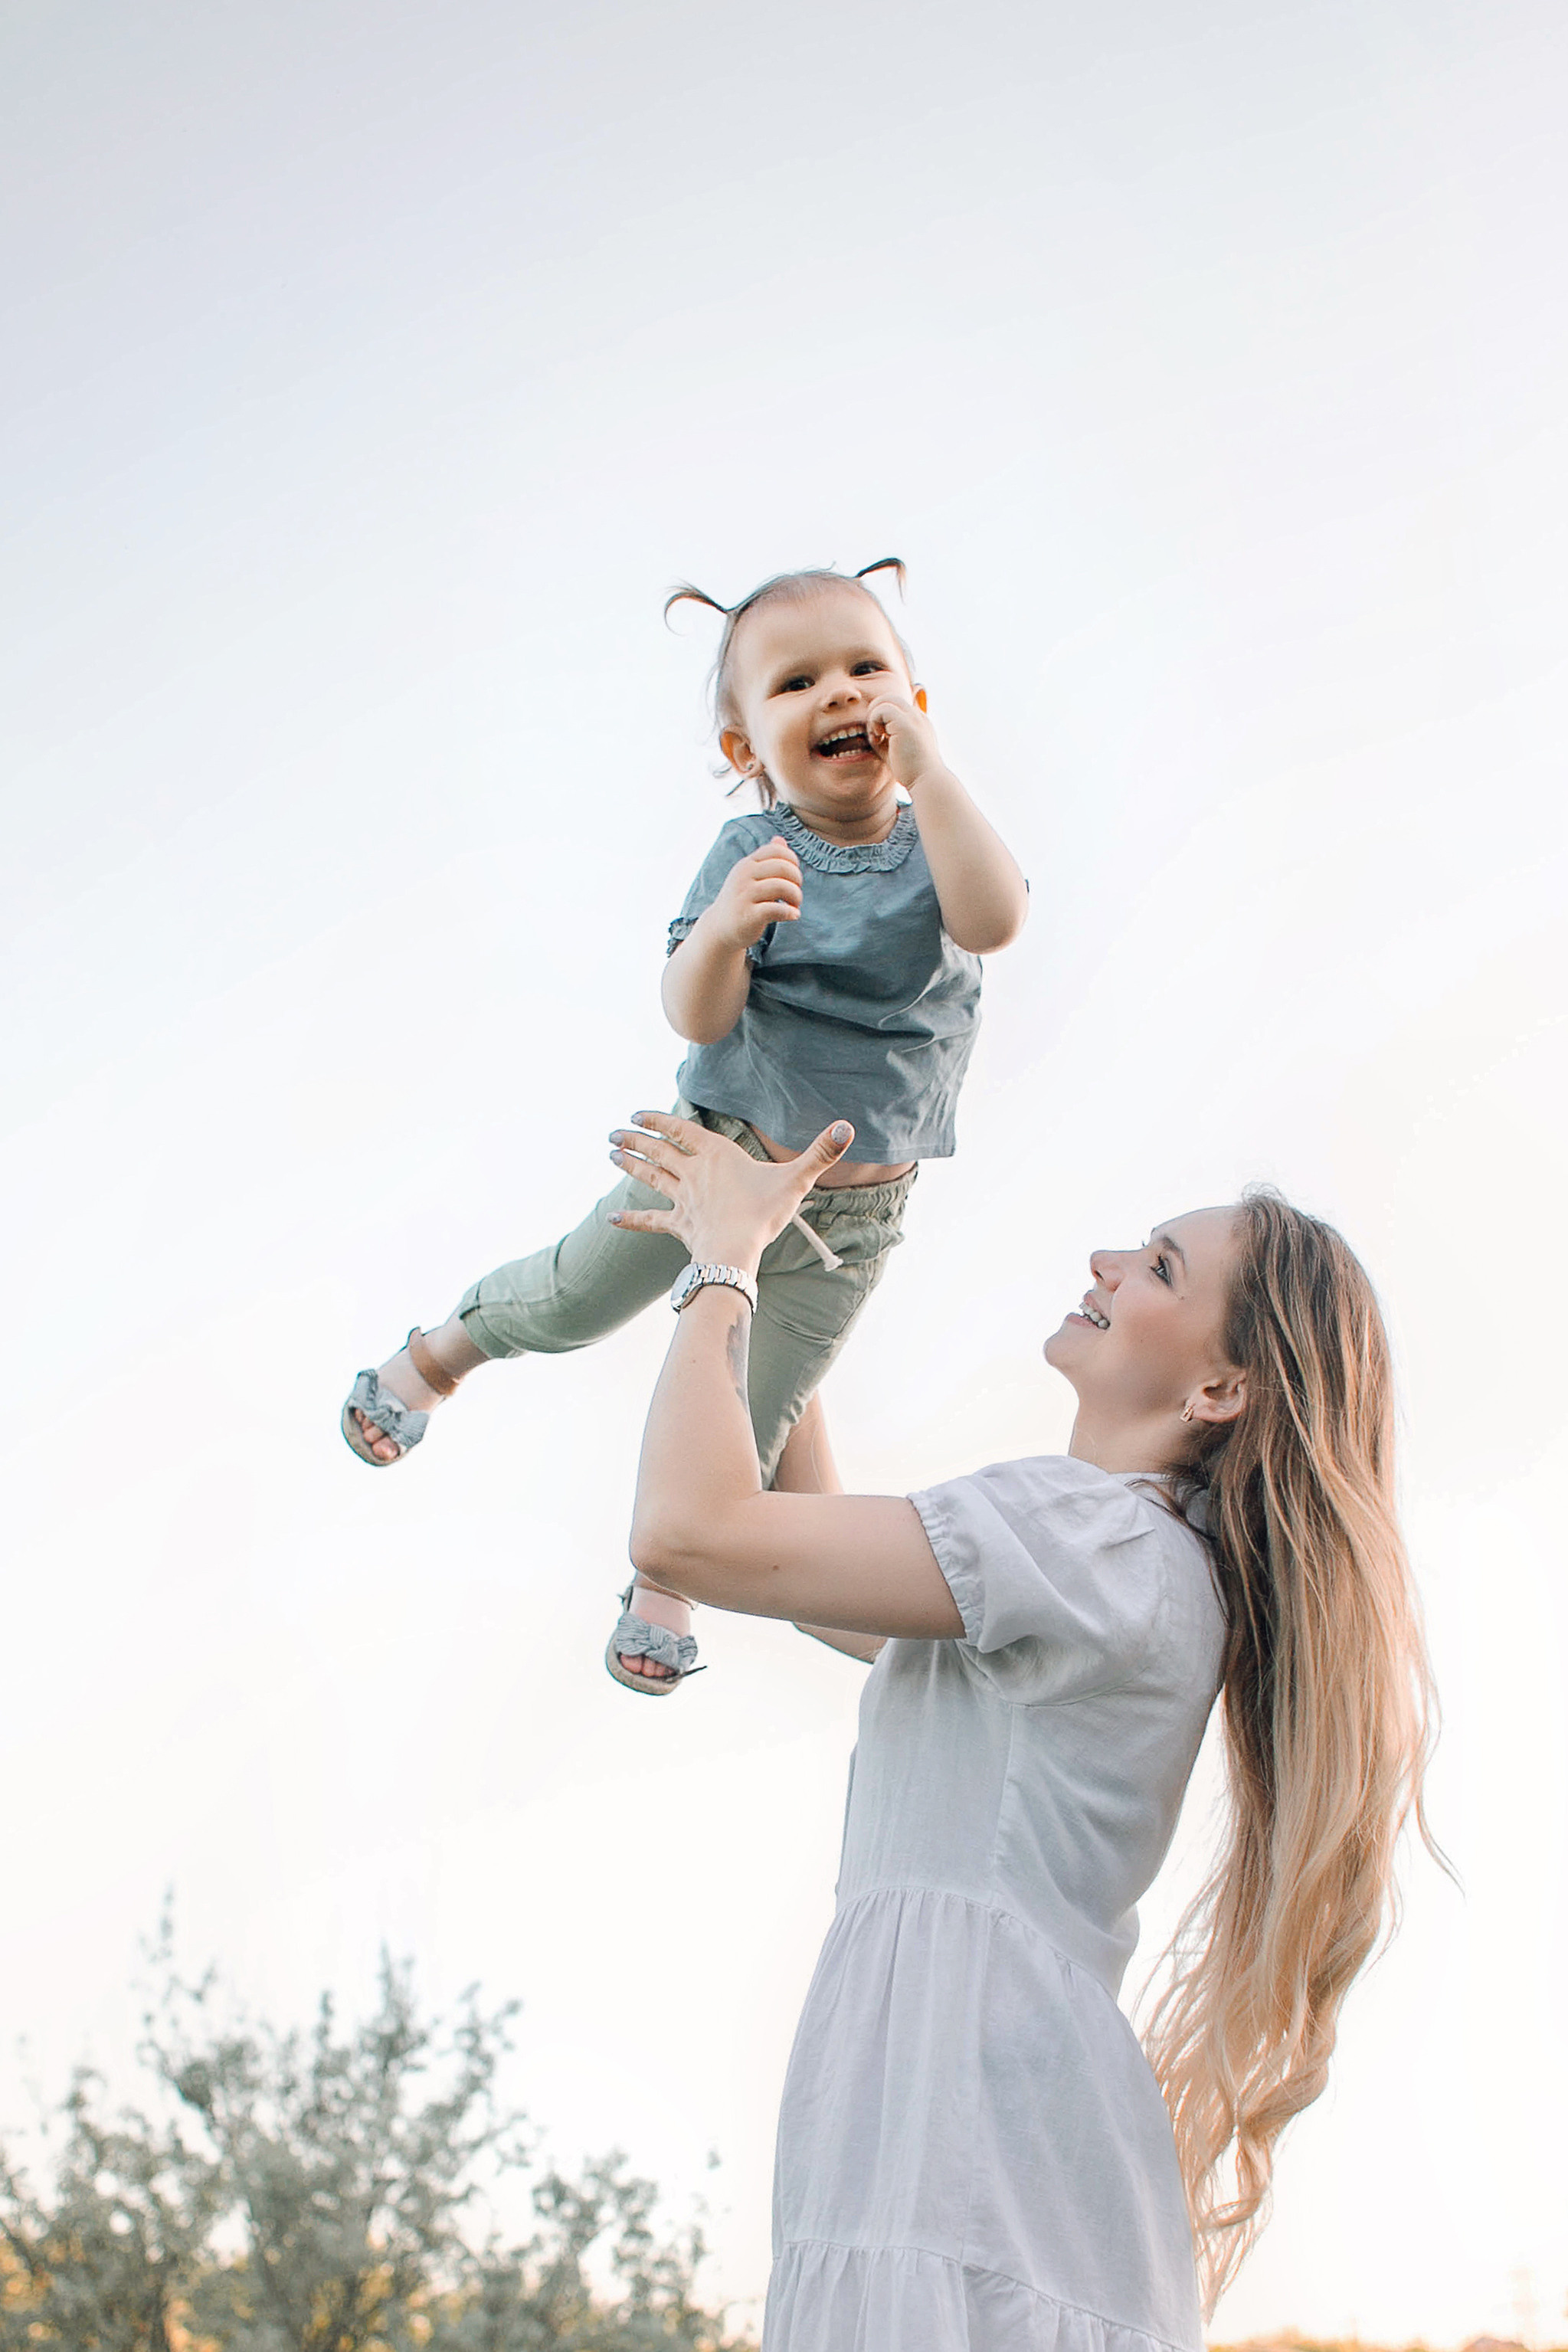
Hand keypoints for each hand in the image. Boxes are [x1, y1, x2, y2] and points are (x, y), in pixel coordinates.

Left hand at [606, 1111, 853, 1268]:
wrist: (737, 1251)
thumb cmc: (764, 1212)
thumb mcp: (796, 1180)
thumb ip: (821, 1153)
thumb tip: (848, 1127)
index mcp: (716, 1155)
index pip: (681, 1130)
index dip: (658, 1121)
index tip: (638, 1114)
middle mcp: (693, 1173)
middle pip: (659, 1151)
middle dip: (635, 1139)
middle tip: (614, 1132)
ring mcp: (683, 1199)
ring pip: (650, 1176)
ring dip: (629, 1164)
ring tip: (611, 1153)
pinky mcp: (679, 1225)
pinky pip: (650, 1220)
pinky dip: (630, 1218)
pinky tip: (610, 1217)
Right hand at [707, 838, 802, 951]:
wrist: (719, 929)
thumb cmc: (741, 900)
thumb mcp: (750, 876)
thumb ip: (766, 859)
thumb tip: (780, 838)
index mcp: (747, 864)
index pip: (776, 850)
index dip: (792, 861)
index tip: (793, 877)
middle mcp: (744, 876)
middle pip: (783, 867)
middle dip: (797, 880)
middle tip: (795, 894)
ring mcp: (744, 895)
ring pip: (781, 886)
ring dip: (796, 896)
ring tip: (795, 905)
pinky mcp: (747, 916)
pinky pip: (776, 909)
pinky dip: (790, 912)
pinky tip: (793, 915)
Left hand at [867, 692, 945, 792]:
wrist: (926, 781)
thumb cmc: (911, 772)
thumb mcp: (895, 751)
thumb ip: (884, 739)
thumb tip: (871, 732)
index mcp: (918, 722)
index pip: (897, 707)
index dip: (883, 718)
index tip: (881, 737)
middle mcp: (918, 716)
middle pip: (891, 698)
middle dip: (876, 711)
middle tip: (874, 733)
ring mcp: (913, 717)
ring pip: (886, 699)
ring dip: (874, 715)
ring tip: (876, 735)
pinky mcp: (905, 723)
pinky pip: (882, 709)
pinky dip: (874, 720)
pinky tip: (878, 736)